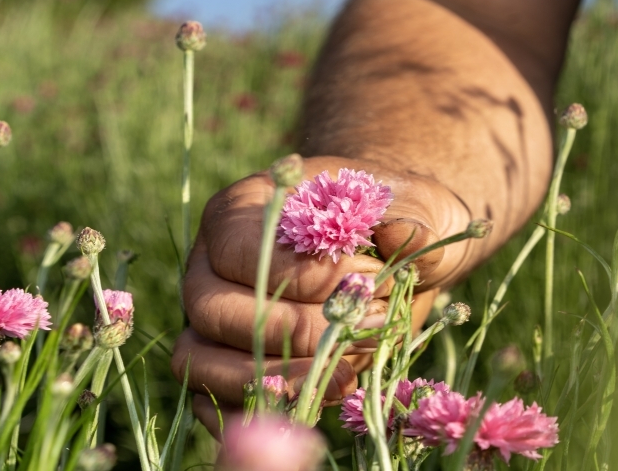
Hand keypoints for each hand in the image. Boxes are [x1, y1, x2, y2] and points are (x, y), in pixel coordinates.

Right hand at [171, 156, 473, 431]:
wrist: (398, 251)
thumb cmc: (398, 218)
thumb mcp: (418, 205)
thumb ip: (412, 217)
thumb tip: (404, 236)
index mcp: (243, 210)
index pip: (239, 249)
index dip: (299, 274)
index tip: (363, 280)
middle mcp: (211, 265)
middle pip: (212, 311)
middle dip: (295, 331)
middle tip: (362, 331)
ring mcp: (212, 322)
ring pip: (200, 364)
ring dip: (274, 379)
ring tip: (346, 378)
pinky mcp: (226, 367)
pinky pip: (214, 404)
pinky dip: (260, 411)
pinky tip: (322, 399)